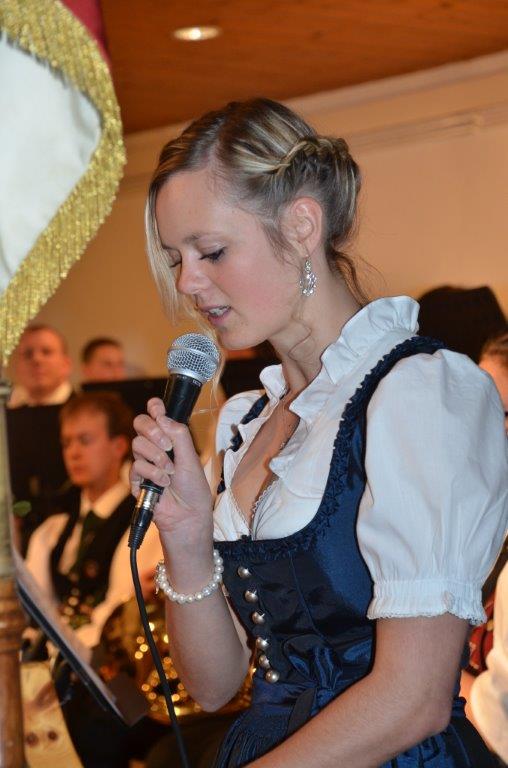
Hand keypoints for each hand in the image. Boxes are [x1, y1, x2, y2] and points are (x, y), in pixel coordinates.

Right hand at [131, 397, 213, 542]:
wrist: (187, 515)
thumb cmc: (193, 488)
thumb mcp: (191, 458)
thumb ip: (179, 435)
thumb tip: (163, 417)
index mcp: (170, 438)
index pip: (156, 415)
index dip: (154, 407)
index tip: (157, 407)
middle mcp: (155, 446)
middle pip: (140, 423)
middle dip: (152, 430)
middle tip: (167, 445)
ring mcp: (145, 461)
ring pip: (137, 444)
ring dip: (156, 457)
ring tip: (170, 471)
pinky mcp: (137, 479)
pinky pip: (136, 466)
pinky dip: (152, 473)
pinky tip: (163, 483)